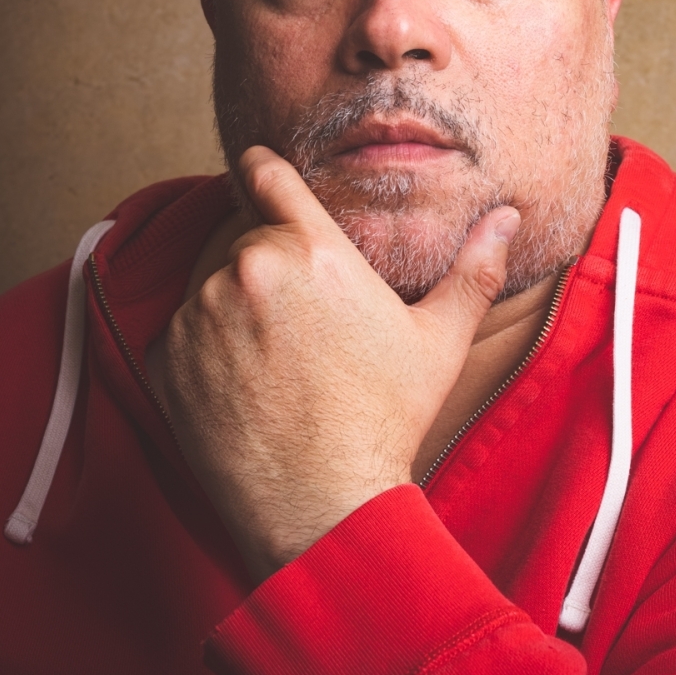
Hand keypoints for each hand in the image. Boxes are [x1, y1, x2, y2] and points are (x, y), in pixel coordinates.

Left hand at [163, 146, 519, 583]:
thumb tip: (509, 218)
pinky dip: (203, 348)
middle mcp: (248, 267)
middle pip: (245, 238)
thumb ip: (473, 269)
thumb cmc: (386, 420)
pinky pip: (181, 332)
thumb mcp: (441, 341)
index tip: (259, 169)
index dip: (263, 169)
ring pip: (210, 284)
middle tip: (300, 319)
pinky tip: (244, 385)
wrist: (323, 506)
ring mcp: (201, 312)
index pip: (269, 174)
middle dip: (268, 263)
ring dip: (233, 304)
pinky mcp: (167, 357)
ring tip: (276, 360)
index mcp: (314, 248)